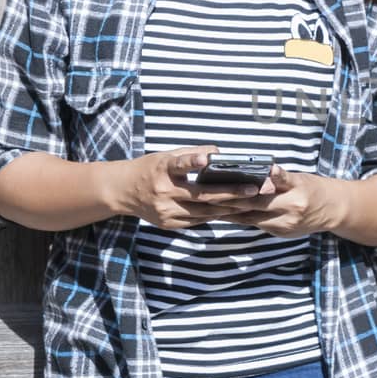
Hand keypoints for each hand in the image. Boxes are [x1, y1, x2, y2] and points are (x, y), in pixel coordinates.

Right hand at [108, 146, 266, 229]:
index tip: (206, 159)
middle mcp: (164, 193)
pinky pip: (197, 221)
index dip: (192, 161)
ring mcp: (166, 212)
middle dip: (231, 193)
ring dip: (229, 208)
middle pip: (202, 196)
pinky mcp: (168, 225)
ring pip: (204, 213)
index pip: (179, 164)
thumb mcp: (166, 155)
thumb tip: (219, 153)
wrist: (122, 192)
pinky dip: (215, 215)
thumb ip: (192, 153)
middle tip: (254, 189)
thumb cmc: (149, 169)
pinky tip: (233, 211)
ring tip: (251, 202)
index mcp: (163, 170)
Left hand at [205, 164, 340, 238]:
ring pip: (250, 219)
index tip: (221, 185)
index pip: (262, 192)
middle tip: (207, 196)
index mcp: (294, 195)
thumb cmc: (312, 188)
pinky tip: (224, 213)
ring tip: (209, 206)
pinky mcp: (280, 234)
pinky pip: (256, 224)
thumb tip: (259, 173)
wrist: (334, 210)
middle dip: (229, 203)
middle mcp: (289, 213)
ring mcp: (284, 227)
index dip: (240, 190)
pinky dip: (240, 218)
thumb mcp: (299, 178)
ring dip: (230, 213)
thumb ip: (279, 178)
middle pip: (253, 207)